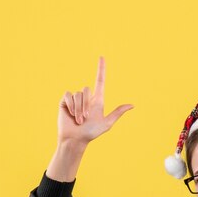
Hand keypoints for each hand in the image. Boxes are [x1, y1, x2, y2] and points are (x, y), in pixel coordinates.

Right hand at [47, 57, 132, 180]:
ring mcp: (75, 99)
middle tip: (85, 119)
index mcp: (98, 100)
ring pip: (78, 94)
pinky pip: (68, 95)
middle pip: (87, 89)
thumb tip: (132, 105)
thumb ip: (118, 113)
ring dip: (79, 109)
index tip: (102, 57)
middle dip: (86, 105)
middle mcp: (87, 98)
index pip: (100, 81)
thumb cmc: (91, 133)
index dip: (101, 69)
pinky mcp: (65, 101)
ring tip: (78, 120)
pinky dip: (71, 106)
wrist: (75, 139)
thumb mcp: (107, 124)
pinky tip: (70, 114)